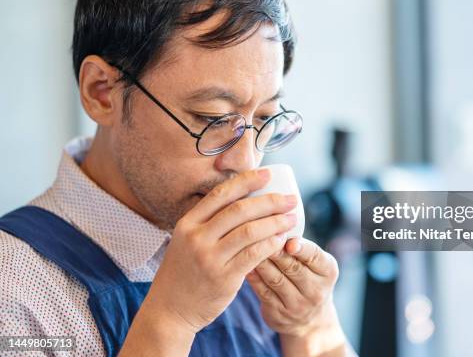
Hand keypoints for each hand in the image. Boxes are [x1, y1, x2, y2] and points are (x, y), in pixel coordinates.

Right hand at [141, 168, 297, 334]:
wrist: (170, 309)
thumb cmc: (185, 270)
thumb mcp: (187, 240)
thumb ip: (210, 222)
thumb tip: (245, 198)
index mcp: (188, 223)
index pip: (221, 194)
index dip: (246, 181)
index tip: (268, 174)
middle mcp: (197, 238)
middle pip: (239, 210)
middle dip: (269, 201)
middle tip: (290, 199)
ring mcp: (209, 258)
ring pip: (250, 231)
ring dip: (275, 222)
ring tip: (292, 219)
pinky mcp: (223, 278)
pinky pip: (253, 255)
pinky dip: (271, 244)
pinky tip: (281, 240)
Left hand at [245, 238, 344, 350]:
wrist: (309, 320)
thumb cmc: (308, 277)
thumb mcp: (315, 263)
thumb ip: (301, 245)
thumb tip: (278, 218)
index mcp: (328, 271)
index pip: (314, 256)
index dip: (301, 248)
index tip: (288, 240)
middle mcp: (316, 290)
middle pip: (293, 267)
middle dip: (275, 251)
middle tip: (260, 235)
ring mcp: (297, 305)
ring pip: (275, 279)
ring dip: (261, 261)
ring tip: (248, 246)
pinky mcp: (278, 314)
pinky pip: (263, 292)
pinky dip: (253, 277)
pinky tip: (243, 264)